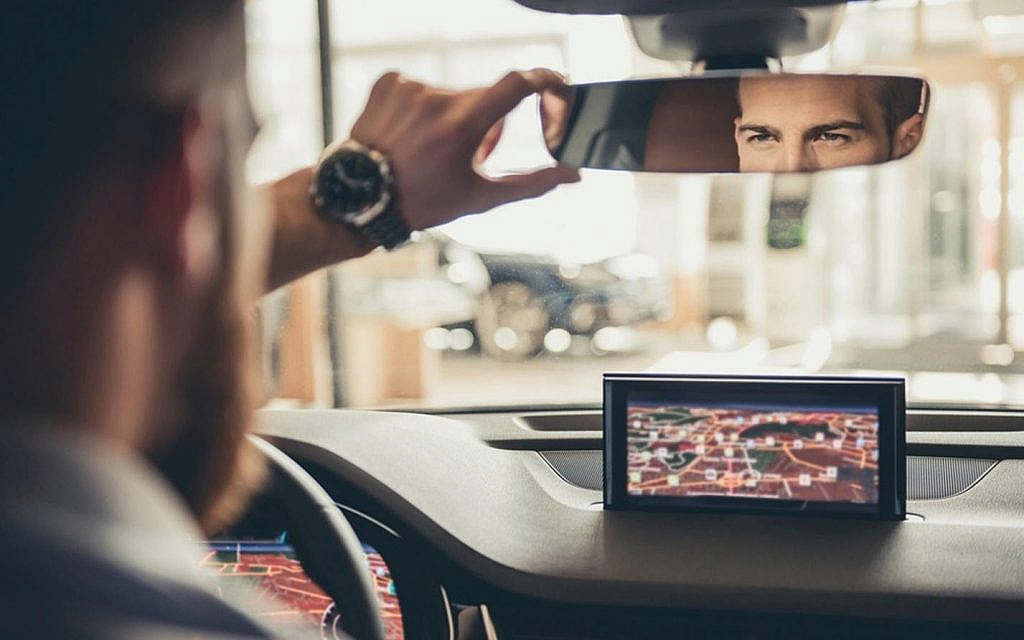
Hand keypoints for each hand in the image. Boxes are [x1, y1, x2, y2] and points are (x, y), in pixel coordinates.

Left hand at [349, 68, 580, 230]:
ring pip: (454, 94)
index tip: (555, 84)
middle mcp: (436, 99)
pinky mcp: (390, 80)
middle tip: (468, 154)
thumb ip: (531, 184)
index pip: (517, 84)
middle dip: (487, 122)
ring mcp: (410, 86)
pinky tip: (412, 135)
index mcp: (462, 125)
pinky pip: (424, 88)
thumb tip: (571, 175)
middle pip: (485, 98)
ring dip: (455, 116)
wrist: (362, 197)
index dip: (544, 80)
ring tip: (432, 149)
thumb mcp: (480, 196)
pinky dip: (426, 108)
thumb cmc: (422, 201)